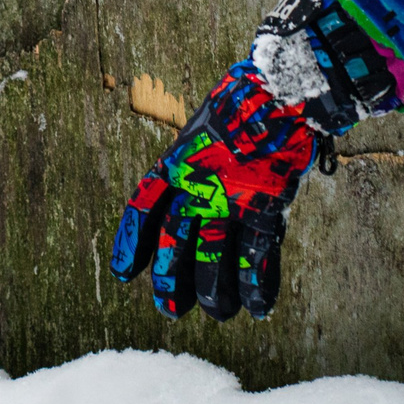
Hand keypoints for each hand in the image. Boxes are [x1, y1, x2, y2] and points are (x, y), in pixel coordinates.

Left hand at [108, 61, 319, 320]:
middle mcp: (197, 184)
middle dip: (171, 282)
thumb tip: (188, 196)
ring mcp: (232, 198)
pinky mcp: (266, 207)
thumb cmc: (244, 106)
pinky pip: (257, 257)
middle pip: (174, 243)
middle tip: (169, 311)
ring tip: (217, 313)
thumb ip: (194, 164)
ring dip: (214, 292)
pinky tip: (257, 308)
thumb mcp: (203, 129)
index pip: (142, 207)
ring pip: (214, 258)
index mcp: (177, 161)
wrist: (282, 91)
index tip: (121, 273)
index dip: (131, 243)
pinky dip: (257, 286)